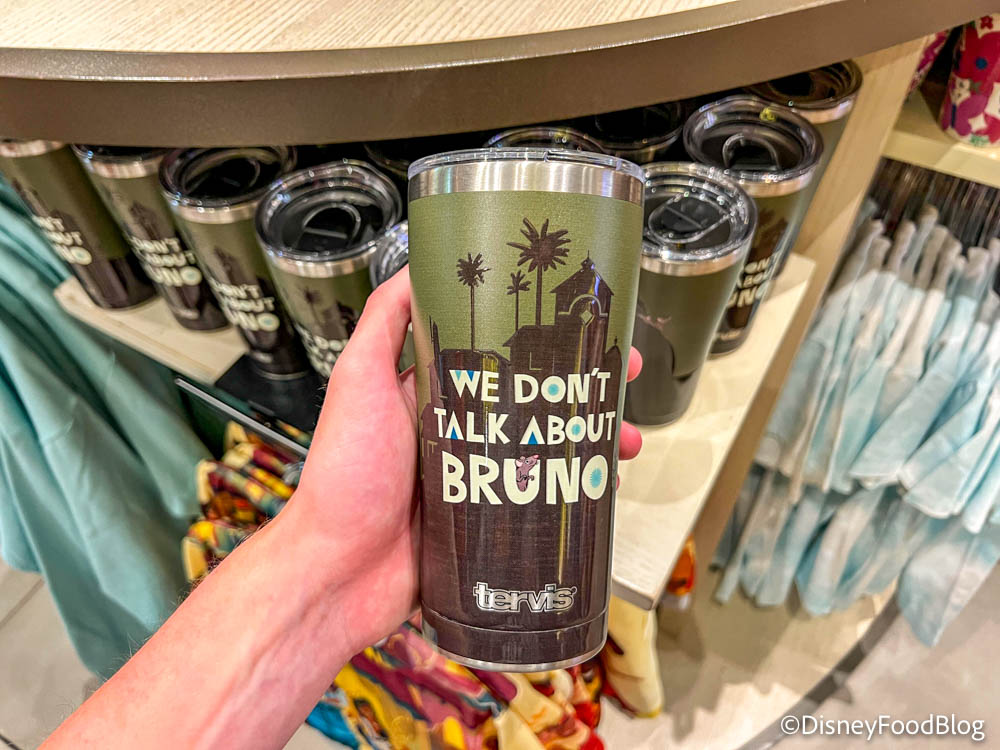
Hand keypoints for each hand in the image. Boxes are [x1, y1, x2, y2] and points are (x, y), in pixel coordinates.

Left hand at [291, 267, 642, 653]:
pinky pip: (538, 504)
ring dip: (590, 442)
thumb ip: (383, 322)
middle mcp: (457, 433)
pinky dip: (574, 495)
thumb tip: (418, 263)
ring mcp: (475, 481)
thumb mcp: (359, 381)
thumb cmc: (343, 476)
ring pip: (546, 451)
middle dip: (584, 391)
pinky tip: (603, 491)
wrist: (338, 572)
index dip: (544, 339)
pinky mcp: (485, 527)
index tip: (583, 326)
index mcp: (432, 395)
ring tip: (625, 441)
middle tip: (625, 383)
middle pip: (534, 402)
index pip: (499, 354)